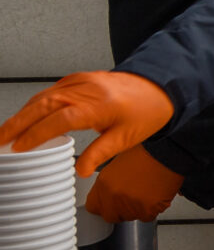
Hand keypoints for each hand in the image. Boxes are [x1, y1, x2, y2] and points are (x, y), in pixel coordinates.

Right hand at [0, 72, 175, 172]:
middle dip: (15, 123)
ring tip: (5, 132)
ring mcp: (80, 81)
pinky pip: (50, 91)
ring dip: (21, 114)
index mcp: (97, 105)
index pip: (58, 120)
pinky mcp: (78, 78)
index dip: (35, 134)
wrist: (161, 86)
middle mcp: (84, 89)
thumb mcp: (126, 137)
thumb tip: (80, 171)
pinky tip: (25, 116)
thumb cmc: (147, 110)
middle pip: (42, 106)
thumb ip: (100, 153)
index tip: (19, 148)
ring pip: (42, 97)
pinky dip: (34, 104)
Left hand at [83, 146, 184, 222]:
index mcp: (104, 184)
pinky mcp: (148, 209)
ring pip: (129, 217)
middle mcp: (114, 196)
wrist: (169, 153)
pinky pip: (147, 217)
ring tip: (145, 192)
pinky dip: (151, 210)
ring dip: (136, 209)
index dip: (103, 205)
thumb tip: (105, 195)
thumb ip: (107, 184)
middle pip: (110, 216)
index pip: (93, 207)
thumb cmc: (146, 154)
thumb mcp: (117, 164)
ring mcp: (131, 204)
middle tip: (129, 198)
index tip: (108, 203)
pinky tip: (154, 196)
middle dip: (118, 210)